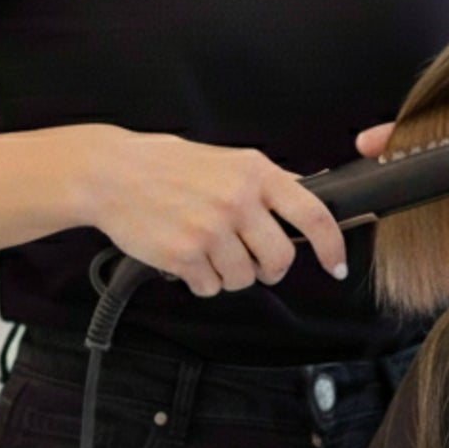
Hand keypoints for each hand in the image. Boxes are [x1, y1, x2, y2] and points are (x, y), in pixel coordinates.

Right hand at [89, 130, 347, 297]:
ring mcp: (210, 229)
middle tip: (254, 262)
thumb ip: (267, 181)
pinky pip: (211, 287)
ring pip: (244, 278)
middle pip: (281, 258)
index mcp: (256, 173)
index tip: (336, 265)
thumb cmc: (168, 166)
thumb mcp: (228, 159)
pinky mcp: (184, 255)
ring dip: (230, 274)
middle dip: (270, 268)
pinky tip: (187, 257)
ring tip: (207, 251)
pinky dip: (202, 281)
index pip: (314, 215)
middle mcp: (238, 200)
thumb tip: (310, 194)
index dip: (332, 246)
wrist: (112, 174)